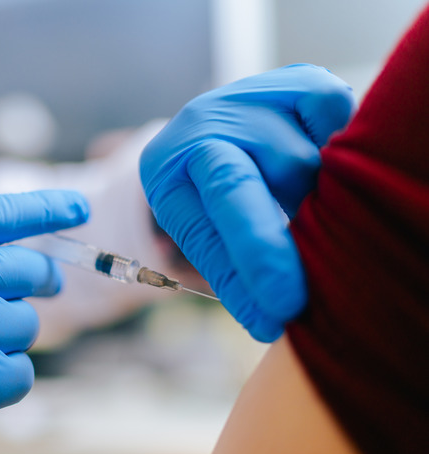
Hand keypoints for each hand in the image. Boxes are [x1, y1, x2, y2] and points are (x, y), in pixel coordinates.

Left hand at [140, 64, 354, 341]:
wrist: (225, 126)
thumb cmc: (214, 196)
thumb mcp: (206, 230)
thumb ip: (231, 265)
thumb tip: (274, 321)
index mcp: (167, 168)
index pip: (204, 227)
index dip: (238, 274)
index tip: (271, 317)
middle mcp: (201, 124)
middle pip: (237, 187)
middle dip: (265, 248)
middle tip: (290, 302)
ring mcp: (249, 97)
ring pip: (299, 165)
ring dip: (314, 203)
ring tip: (309, 216)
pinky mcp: (300, 80)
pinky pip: (335, 123)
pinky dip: (338, 152)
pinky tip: (324, 164)